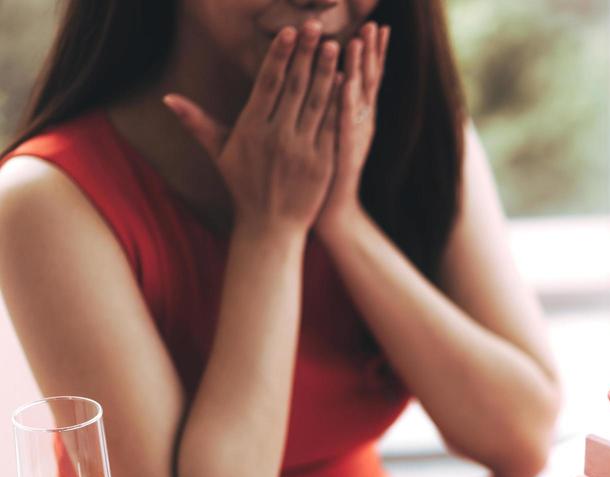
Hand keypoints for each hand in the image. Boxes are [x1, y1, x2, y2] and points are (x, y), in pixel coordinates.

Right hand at [164, 23, 341, 235]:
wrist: (271, 227)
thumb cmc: (244, 186)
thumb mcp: (220, 154)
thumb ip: (198, 123)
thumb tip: (168, 98)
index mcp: (251, 129)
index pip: (268, 84)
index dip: (279, 56)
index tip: (289, 32)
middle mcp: (277, 137)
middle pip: (294, 88)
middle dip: (306, 55)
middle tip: (316, 25)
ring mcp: (302, 151)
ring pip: (316, 104)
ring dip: (327, 73)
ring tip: (335, 45)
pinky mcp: (322, 164)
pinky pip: (333, 128)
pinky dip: (341, 106)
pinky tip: (349, 83)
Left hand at [317, 20, 388, 238]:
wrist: (329, 210)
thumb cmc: (324, 171)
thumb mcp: (331, 134)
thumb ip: (333, 108)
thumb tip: (330, 79)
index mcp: (358, 116)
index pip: (369, 77)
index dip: (374, 53)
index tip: (376, 26)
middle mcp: (360, 123)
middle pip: (369, 81)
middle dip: (371, 52)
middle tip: (374, 25)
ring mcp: (352, 137)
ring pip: (357, 96)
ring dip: (358, 68)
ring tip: (357, 40)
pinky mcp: (340, 151)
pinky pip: (342, 122)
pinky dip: (343, 101)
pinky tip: (342, 81)